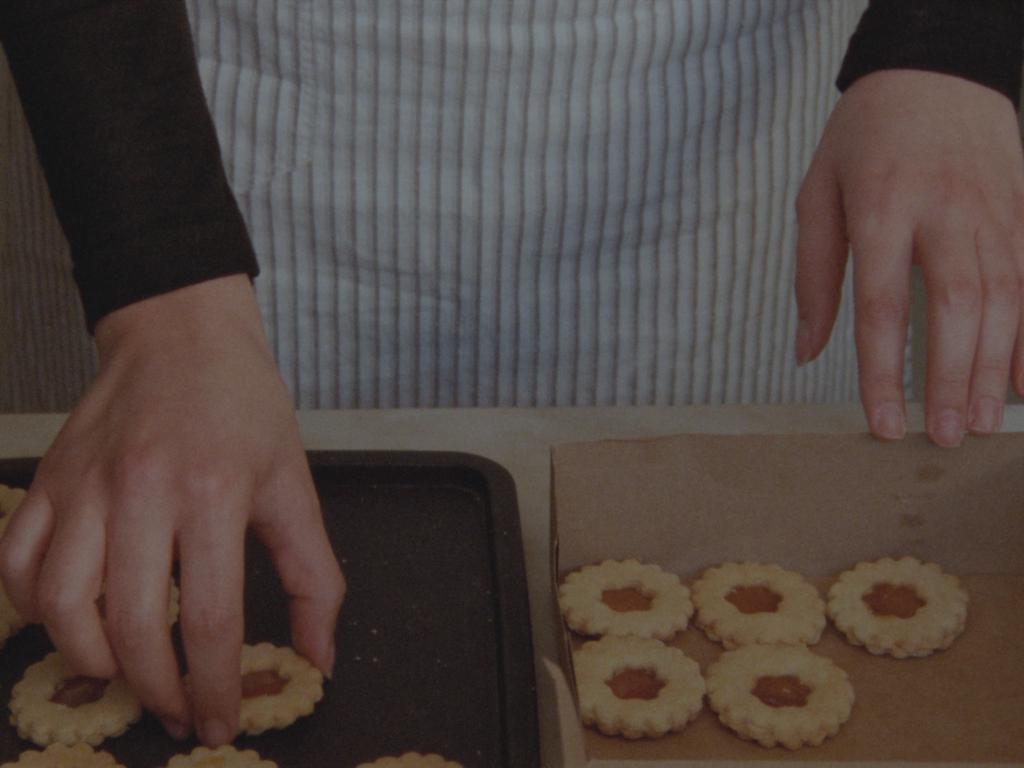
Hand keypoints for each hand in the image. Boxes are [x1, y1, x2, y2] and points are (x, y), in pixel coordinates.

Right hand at [0, 275, 344, 745]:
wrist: (182, 336)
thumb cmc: (244, 406)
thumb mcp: (294, 485)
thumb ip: (313, 576)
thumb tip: (318, 654)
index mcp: (214, 492)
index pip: (209, 619)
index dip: (215, 686)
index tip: (220, 720)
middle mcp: (142, 490)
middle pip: (132, 625)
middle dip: (158, 691)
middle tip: (179, 711)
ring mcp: (85, 486)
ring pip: (62, 605)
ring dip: (94, 661)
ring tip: (130, 674)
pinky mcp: (48, 481)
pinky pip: (18, 564)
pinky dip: (37, 610)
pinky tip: (75, 622)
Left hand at [795, 69, 1023, 445]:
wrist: (934, 71)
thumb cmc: (865, 137)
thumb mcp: (817, 194)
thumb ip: (814, 274)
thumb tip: (807, 350)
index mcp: (882, 208)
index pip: (881, 306)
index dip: (883, 372)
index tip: (884, 424)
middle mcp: (944, 212)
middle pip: (955, 306)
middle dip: (950, 378)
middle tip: (945, 437)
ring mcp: (992, 211)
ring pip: (1003, 299)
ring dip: (992, 367)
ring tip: (980, 423)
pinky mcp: (1020, 211)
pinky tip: (1020, 381)